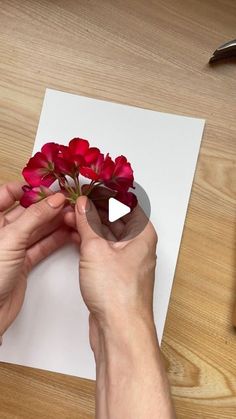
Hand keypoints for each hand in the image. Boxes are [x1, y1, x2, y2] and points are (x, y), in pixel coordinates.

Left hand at [0, 181, 69, 336]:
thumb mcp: (10, 239)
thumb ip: (34, 217)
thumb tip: (53, 200)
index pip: (9, 193)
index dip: (29, 188)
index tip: (49, 187)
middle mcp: (1, 231)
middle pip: (28, 211)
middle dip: (48, 206)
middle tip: (68, 202)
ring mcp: (13, 247)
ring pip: (38, 229)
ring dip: (56, 222)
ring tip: (73, 216)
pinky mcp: (23, 262)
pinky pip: (42, 246)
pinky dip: (56, 239)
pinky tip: (69, 233)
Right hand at [65, 197, 174, 418]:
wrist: (120, 329)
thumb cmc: (118, 293)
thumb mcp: (96, 249)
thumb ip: (87, 223)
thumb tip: (83, 205)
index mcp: (143, 233)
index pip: (127, 203)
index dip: (109, 193)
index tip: (92, 186)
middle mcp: (139, 245)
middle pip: (117, 218)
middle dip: (95, 209)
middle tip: (76, 201)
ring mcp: (128, 261)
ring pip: (109, 235)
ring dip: (91, 225)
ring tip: (71, 216)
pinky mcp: (117, 274)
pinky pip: (104, 250)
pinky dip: (91, 242)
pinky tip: (76, 236)